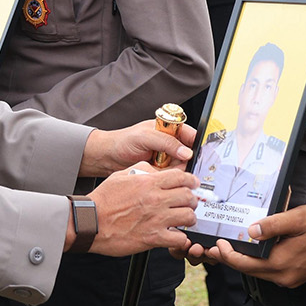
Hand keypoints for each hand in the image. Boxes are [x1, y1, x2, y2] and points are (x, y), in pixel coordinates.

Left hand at [80, 120, 195, 177]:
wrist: (107, 157)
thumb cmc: (122, 141)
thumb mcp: (145, 137)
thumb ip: (166, 143)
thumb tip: (186, 152)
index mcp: (168, 128)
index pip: (189, 134)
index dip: (196, 143)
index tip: (199, 153)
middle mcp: (169, 142)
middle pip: (188, 152)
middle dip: (187, 160)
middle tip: (182, 166)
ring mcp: (165, 157)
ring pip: (181, 165)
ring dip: (177, 170)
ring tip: (166, 170)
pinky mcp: (160, 170)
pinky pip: (171, 175)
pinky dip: (169, 177)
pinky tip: (161, 176)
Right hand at [81, 166, 198, 255]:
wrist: (90, 222)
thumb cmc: (103, 200)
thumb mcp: (121, 176)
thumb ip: (142, 170)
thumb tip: (156, 171)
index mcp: (149, 183)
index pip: (181, 177)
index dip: (191, 180)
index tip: (193, 184)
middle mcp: (156, 199)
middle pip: (189, 196)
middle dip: (192, 200)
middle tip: (189, 203)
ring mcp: (156, 219)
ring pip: (189, 216)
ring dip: (189, 218)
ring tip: (183, 220)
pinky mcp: (153, 238)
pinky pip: (179, 238)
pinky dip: (180, 238)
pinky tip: (174, 236)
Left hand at [204, 204, 305, 287]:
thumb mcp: (298, 218)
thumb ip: (273, 225)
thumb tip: (251, 230)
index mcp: (281, 264)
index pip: (245, 264)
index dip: (228, 255)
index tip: (218, 244)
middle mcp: (283, 276)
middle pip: (249, 270)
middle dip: (231, 259)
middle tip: (216, 247)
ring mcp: (290, 279)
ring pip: (259, 272)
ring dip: (244, 261)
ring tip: (230, 248)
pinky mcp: (295, 276)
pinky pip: (270, 271)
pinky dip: (258, 263)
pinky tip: (253, 251)